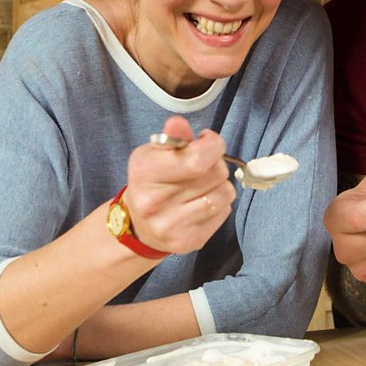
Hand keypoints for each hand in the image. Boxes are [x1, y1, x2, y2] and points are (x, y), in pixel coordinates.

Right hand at [122, 116, 235, 254]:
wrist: (139, 225)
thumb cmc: (151, 181)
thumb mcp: (153, 152)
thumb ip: (171, 137)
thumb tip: (178, 124)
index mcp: (145, 173)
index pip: (198, 159)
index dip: (213, 145)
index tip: (207, 142)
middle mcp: (155, 203)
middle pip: (217, 173)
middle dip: (216, 164)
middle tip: (200, 167)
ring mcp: (172, 226)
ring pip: (225, 193)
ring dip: (219, 185)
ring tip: (202, 185)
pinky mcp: (189, 242)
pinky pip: (224, 212)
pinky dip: (218, 204)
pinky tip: (200, 203)